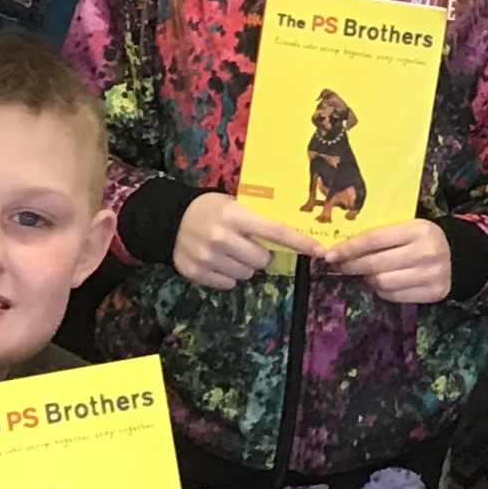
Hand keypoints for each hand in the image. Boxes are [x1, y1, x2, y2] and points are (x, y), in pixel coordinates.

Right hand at [172, 194, 322, 289]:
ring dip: (245, 266)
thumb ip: (257, 219)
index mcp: (234, 215)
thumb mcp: (234, 204)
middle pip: (262, 259)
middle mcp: (221, 237)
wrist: (168, 218)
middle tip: (248, 245)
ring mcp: (207, 256)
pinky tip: (219, 262)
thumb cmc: (209, 209)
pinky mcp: (196, 272)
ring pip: (247, 274)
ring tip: (231, 253)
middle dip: (260, 254)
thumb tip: (292, 235)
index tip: (319, 251)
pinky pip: (229, 284)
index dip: (299, 242)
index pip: (275, 231)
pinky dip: (228, 276)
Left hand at [326, 218, 451, 303]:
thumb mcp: (408, 227)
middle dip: (351, 266)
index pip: (374, 239)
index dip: (349, 248)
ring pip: (382, 283)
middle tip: (338, 266)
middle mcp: (426, 252)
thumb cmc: (425, 238)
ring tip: (364, 273)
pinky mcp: (433, 293)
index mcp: (418, 229)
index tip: (330, 254)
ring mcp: (431, 275)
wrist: (460, 255)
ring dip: (367, 279)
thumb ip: (382, 235)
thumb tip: (343, 247)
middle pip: (375, 264)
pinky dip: (382, 290)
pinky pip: (394, 296)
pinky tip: (381, 282)